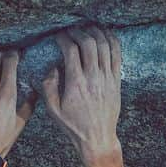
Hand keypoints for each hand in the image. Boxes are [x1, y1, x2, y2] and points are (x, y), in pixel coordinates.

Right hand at [42, 25, 121, 159]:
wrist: (97, 137)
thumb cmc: (73, 125)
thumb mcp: (53, 109)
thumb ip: (48, 87)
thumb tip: (53, 67)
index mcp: (76, 83)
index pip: (71, 51)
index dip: (63, 38)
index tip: (58, 36)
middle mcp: (93, 77)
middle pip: (88, 43)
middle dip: (78, 32)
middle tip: (71, 31)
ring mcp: (107, 77)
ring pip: (104, 45)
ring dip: (95, 33)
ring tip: (87, 29)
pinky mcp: (116, 79)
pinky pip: (117, 54)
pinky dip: (111, 40)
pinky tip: (105, 34)